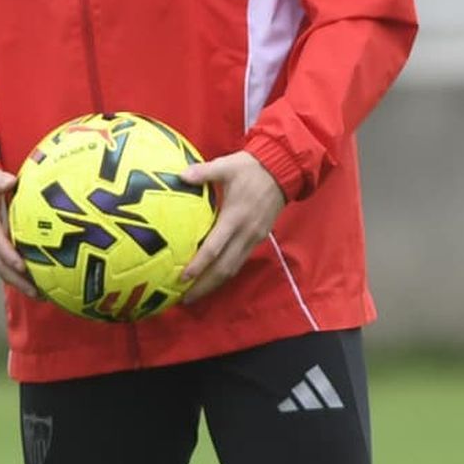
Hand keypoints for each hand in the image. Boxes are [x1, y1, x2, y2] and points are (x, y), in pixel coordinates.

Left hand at [179, 152, 287, 304]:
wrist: (283, 169)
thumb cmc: (251, 168)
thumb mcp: (226, 166)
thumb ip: (203, 172)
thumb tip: (180, 175)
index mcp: (235, 217)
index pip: (215, 248)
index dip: (199, 265)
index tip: (182, 277)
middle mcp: (245, 233)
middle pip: (224, 268)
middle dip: (205, 285)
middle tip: (184, 298)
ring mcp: (254, 237)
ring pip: (233, 268)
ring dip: (215, 283)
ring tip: (196, 294)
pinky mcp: (259, 238)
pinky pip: (240, 261)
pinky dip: (226, 272)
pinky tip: (213, 277)